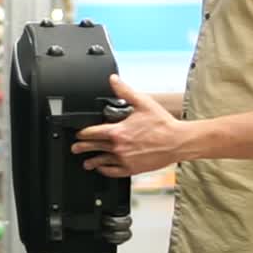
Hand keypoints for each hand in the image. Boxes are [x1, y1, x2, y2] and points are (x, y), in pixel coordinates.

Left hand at [71, 75, 194, 177]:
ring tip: (86, 163)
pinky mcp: (132, 169)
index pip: (91, 133)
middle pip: (93, 147)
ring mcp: (125, 160)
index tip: (78, 133)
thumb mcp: (143, 103)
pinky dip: (106, 171)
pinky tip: (103, 169)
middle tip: (75, 148)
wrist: (178, 141)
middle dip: (82, 147)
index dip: (82, 133)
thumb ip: (125, 91)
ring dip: (92, 161)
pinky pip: (114, 172)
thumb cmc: (163, 124)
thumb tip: (113, 80)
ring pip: (102, 161)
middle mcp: (118, 148)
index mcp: (118, 132)